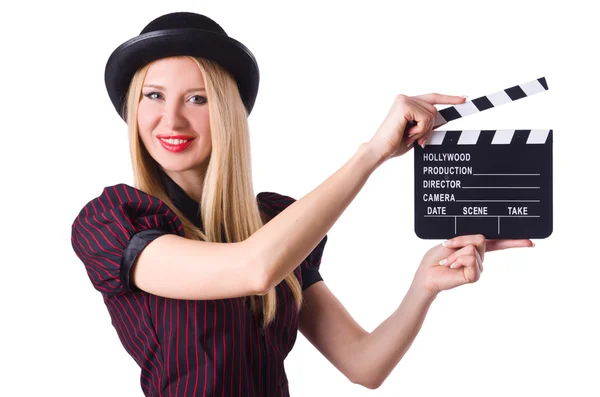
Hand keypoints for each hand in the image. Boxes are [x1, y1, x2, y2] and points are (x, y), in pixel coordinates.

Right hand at [367, 93, 465, 161]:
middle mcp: (405, 98)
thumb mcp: (416, 133)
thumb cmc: (394, 144)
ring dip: (424, 130)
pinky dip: (420, 130)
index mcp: (406, 103)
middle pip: (434, 109)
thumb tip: (444, 119)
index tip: (463, 99)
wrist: (379, 150)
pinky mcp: (405, 106)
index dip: (449, 98)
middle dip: (429, 127)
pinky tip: (408, 133)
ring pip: (432, 114)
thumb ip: (428, 124)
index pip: (432, 97)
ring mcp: (404, 100)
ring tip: (410, 136)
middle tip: (416, 138)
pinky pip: (425, 118)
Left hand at [412, 234, 533, 297]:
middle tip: (447, 247)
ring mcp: (478, 267)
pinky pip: (470, 258)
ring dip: (456, 252)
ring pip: (474, 248)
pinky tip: (451, 266)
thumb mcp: (453, 241)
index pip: (498, 242)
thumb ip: (470, 238)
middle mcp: (480, 257)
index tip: (531, 242)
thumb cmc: (437, 257)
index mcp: (476, 246)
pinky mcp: (474, 275)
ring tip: (449, 260)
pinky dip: (458, 259)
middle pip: (482, 238)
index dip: (514, 241)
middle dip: (462, 240)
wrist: (426, 272)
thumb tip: (481, 243)